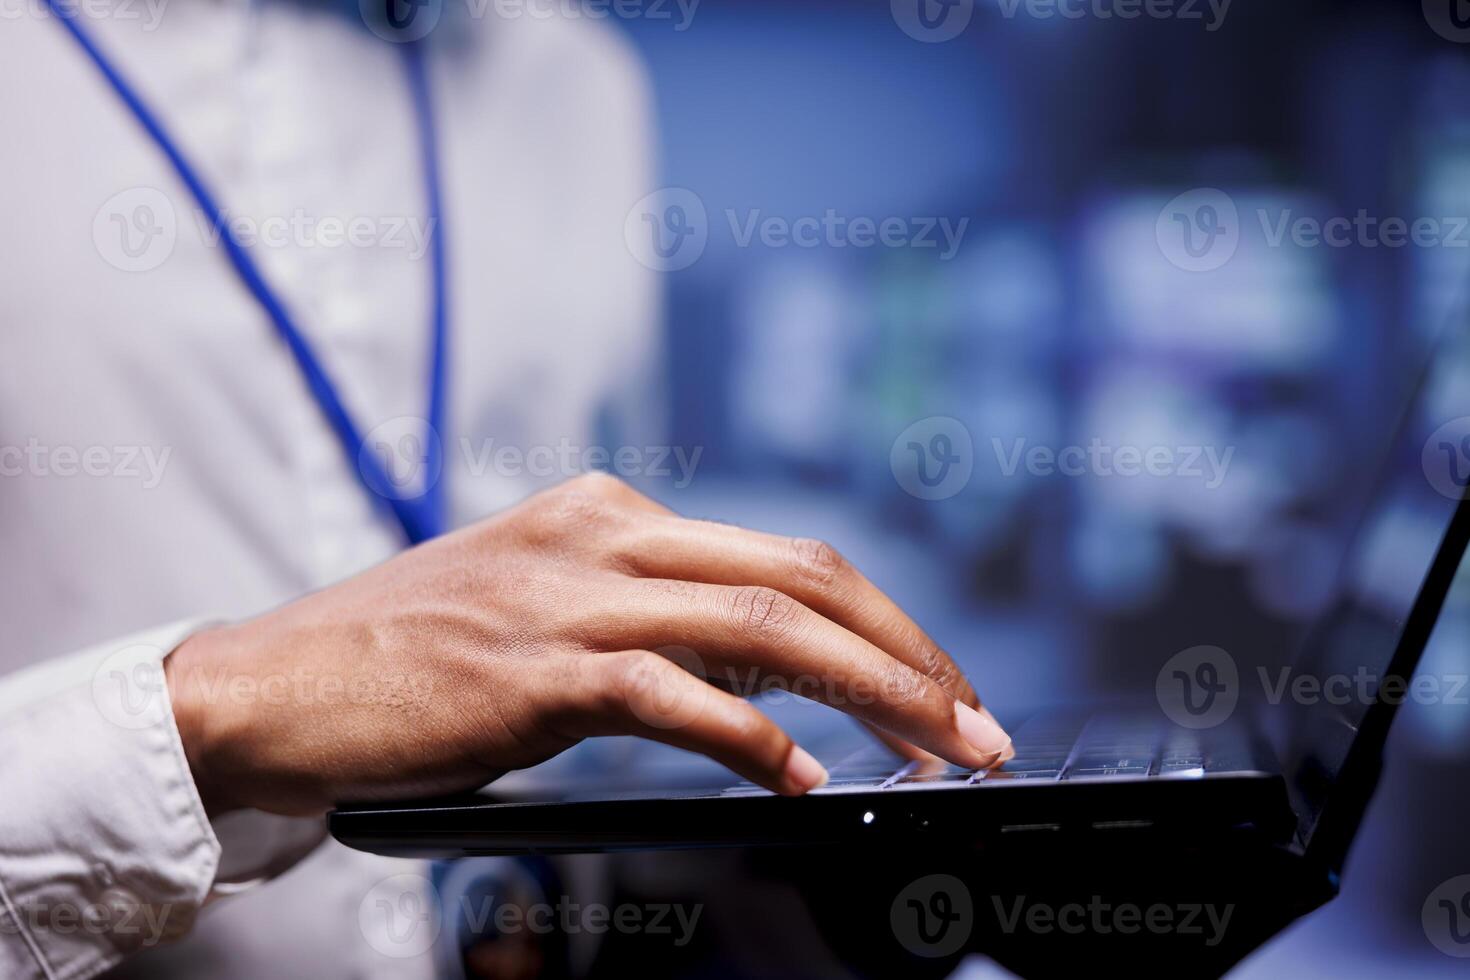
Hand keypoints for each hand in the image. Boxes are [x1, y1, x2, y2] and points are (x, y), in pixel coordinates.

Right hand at [165, 473, 1011, 816]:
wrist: (275, 683)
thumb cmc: (410, 659)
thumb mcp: (546, 615)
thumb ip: (649, 627)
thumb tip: (763, 682)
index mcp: (611, 514)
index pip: (787, 557)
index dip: (883, 622)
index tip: (937, 683)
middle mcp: (602, 535)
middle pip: (802, 577)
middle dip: (908, 650)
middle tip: (976, 719)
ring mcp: (568, 595)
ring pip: (761, 627)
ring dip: (868, 690)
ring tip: (935, 747)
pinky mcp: (532, 668)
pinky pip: (670, 695)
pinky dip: (747, 737)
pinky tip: (797, 775)